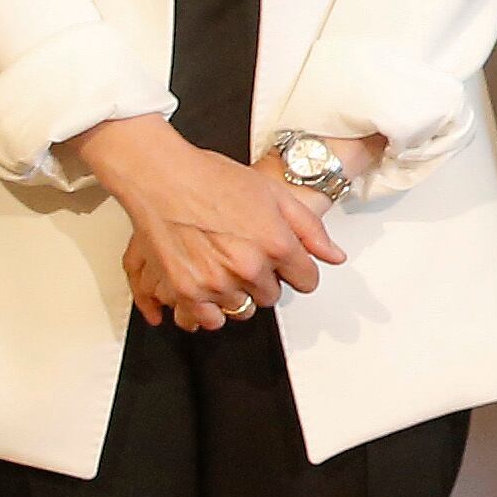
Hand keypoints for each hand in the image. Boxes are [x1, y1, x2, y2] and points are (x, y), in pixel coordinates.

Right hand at [69, 113, 343, 329]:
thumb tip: (334, 257)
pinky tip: (207, 287)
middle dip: (265, 279)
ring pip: (243, 310)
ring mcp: (217, 283)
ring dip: (237, 294)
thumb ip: (310, 229)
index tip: (284, 263)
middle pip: (273, 296)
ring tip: (224, 268)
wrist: (161, 176)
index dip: (296, 270)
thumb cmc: (212, 178)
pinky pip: (209, 320)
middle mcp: (249, 267)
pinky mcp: (187, 292)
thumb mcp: (273, 193)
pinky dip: (209, 309)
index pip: (307, 282)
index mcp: (276, 243)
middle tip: (245, 255)